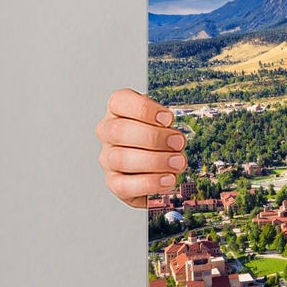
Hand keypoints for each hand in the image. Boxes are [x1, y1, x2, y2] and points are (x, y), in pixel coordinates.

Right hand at [95, 88, 185, 207]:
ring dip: (155, 161)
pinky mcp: (114, 182)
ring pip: (122, 158)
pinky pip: (125, 185)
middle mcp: (108, 133)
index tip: (168, 118)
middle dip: (153, 137)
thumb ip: (168, 125)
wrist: (154, 168)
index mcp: (118, 111)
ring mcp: (108, 159)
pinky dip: (150, 182)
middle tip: (178, 143)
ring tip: (178, 162)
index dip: (144, 109)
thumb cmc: (159, 139)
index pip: (119, 102)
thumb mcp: (164, 123)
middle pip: (119, 131)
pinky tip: (168, 180)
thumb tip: (178, 137)